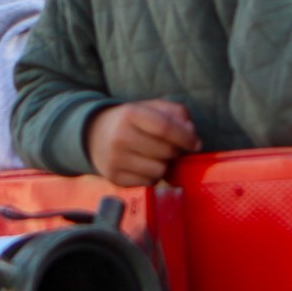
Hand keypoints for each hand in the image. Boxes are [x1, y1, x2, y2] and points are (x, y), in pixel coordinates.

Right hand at [85, 100, 200, 186]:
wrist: (95, 135)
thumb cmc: (132, 121)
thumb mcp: (151, 108)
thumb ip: (176, 113)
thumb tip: (191, 133)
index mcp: (130, 114)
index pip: (165, 128)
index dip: (186, 137)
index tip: (196, 143)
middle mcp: (120, 136)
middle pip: (166, 151)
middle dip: (175, 151)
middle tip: (170, 148)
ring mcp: (115, 159)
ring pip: (159, 170)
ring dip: (164, 165)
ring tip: (155, 156)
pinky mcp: (114, 178)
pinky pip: (149, 183)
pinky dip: (152, 176)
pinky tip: (144, 166)